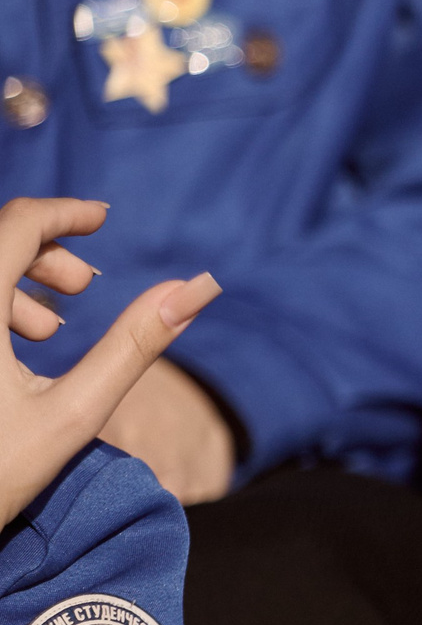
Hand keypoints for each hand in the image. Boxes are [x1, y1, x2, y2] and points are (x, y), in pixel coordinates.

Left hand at [2, 197, 220, 525]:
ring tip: (50, 329)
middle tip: (86, 287)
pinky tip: (15, 351)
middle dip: (45, 251)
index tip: (103, 218)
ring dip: (16, 281)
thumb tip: (200, 287)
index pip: (18, 225)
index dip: (65, 212)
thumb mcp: (74, 413)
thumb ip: (135, 344)